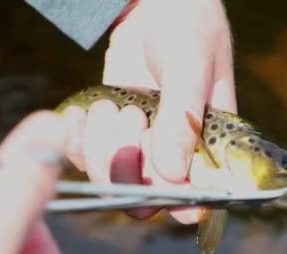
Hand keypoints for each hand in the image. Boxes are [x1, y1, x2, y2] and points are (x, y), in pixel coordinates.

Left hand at [62, 0, 235, 222]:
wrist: (153, 2)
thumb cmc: (187, 26)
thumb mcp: (191, 67)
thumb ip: (182, 119)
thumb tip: (173, 173)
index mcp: (209, 146)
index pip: (196, 197)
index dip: (178, 201)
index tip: (160, 178)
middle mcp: (175, 154)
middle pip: (145, 198)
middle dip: (127, 167)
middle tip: (132, 117)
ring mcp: (139, 145)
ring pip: (110, 180)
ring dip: (101, 148)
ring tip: (110, 105)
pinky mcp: (108, 133)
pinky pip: (84, 158)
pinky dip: (77, 140)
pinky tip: (83, 112)